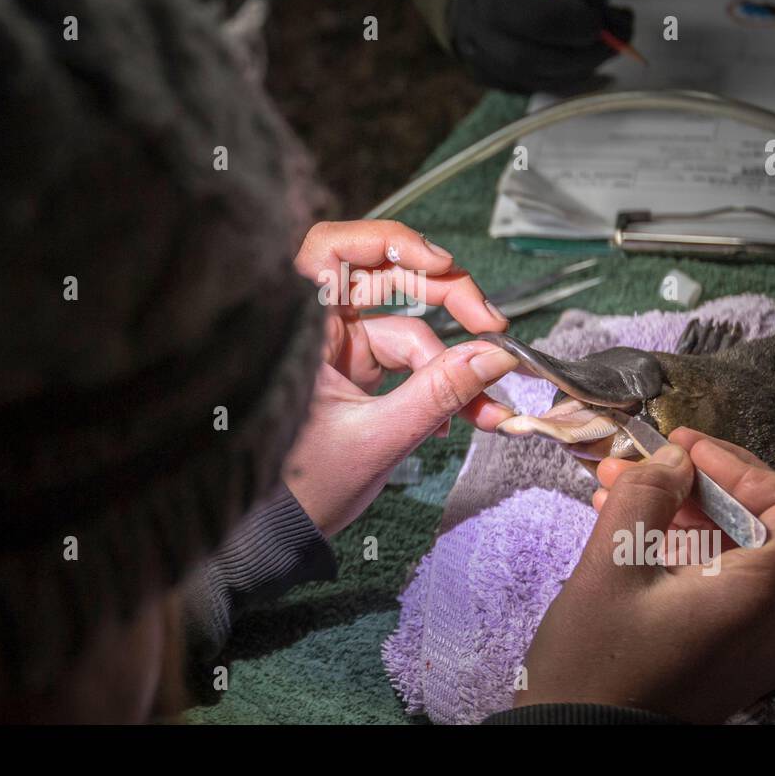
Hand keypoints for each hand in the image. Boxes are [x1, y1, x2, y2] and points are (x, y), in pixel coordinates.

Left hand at [285, 220, 516, 535]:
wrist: (280, 533)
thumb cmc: (300, 487)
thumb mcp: (377, 438)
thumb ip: (437, 394)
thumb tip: (494, 355)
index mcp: (298, 326)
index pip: (335, 248)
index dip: (390, 242)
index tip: (441, 264)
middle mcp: (316, 327)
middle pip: (387, 281)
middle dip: (447, 301)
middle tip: (493, 329)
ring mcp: (339, 349)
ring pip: (408, 330)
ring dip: (452, 365)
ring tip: (485, 405)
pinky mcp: (357, 373)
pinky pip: (409, 363)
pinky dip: (437, 385)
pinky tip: (459, 417)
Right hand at [450, 0, 633, 94]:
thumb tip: (597, 1)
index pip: (528, 19)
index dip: (572, 21)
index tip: (601, 12)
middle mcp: (477, 32)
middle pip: (529, 59)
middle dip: (583, 53)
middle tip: (618, 37)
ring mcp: (485, 62)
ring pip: (539, 81)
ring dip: (585, 66)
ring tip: (610, 40)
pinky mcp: (500, 81)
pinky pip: (543, 89)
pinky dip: (576, 77)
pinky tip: (591, 56)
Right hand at [517, 428, 774, 721]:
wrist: (578, 743)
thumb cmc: (593, 667)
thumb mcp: (608, 567)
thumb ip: (646, 496)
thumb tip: (673, 460)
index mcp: (760, 601)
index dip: (744, 468)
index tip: (686, 452)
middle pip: (771, 525)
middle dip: (703, 485)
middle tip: (642, 465)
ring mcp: (759, 643)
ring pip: (744, 551)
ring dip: (688, 513)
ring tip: (620, 491)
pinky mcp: (734, 651)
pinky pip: (728, 582)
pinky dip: (688, 548)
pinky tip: (630, 530)